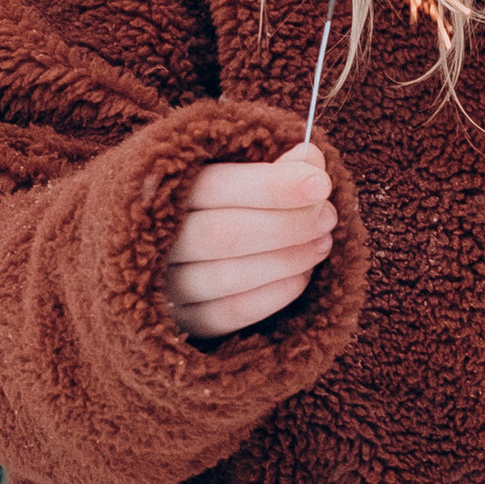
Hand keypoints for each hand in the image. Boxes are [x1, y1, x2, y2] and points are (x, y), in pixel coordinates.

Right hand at [163, 145, 335, 338]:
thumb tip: (309, 160)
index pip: (215, 187)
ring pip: (227, 277)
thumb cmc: (223, 202)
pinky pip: (227, 314)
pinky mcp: (178, 323)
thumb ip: (275, 165)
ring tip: (322, 244)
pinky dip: (273, 295)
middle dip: (286, 225)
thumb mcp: (241, 171)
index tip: (320, 185)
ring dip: (286, 260)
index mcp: (163, 190)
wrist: (179, 251)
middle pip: (222, 235)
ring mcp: (163, 287)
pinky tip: (302, 276)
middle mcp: (156, 240)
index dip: (271, 186)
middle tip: (328, 217)